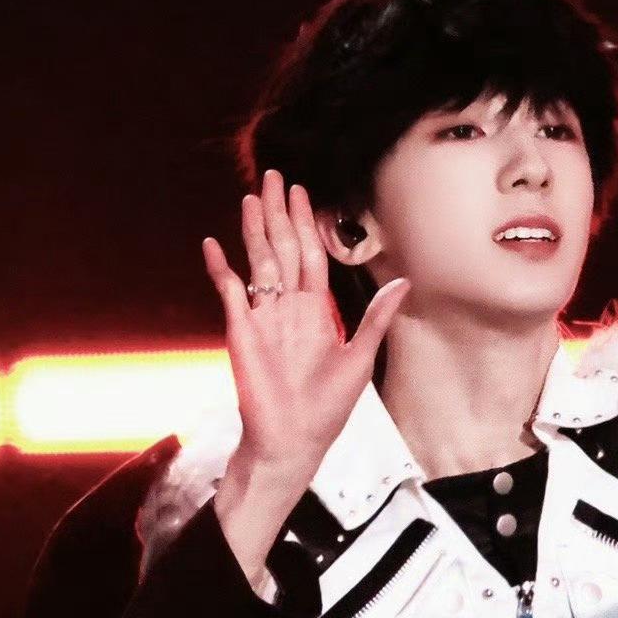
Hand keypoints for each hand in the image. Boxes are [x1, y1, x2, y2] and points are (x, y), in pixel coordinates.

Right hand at [202, 169, 409, 467]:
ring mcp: (262, 317)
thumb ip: (376, 317)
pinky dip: (220, 268)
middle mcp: (288, 308)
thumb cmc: (326, 409)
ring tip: (252, 197)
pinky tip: (213, 245)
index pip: (311, 255)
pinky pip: (229, 292)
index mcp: (316, 311)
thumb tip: (404, 281)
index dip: (307, 223)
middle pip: (283, 249)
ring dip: (254, 229)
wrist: (293, 440)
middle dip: (279, 213)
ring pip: (258, 262)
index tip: (304, 194)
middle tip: (275, 177)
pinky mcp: (240, 330)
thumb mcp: (360, 358)